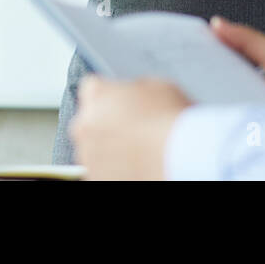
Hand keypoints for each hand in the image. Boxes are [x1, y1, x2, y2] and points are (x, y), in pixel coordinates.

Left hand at [69, 75, 190, 179]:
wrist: (179, 158)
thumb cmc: (171, 121)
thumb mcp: (156, 85)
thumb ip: (133, 88)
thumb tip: (133, 94)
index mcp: (96, 94)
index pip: (92, 88)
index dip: (110, 95)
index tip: (122, 103)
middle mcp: (85, 124)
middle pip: (90, 120)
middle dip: (107, 122)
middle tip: (134, 128)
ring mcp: (88, 155)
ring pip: (95, 148)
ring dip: (110, 147)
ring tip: (139, 149)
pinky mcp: (97, 178)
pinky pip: (102, 170)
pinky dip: (115, 168)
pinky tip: (137, 164)